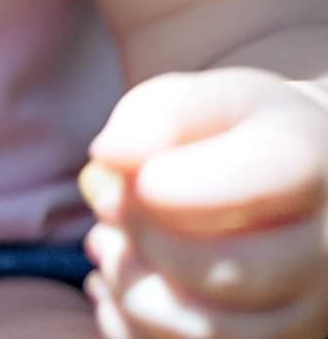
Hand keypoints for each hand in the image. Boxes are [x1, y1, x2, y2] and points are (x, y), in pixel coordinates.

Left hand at [80, 69, 327, 338]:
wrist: (312, 181)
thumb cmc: (247, 130)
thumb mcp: (214, 96)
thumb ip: (163, 114)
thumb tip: (107, 156)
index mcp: (310, 163)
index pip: (245, 187)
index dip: (165, 186)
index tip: (114, 170)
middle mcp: (325, 248)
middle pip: (225, 271)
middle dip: (143, 240)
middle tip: (105, 205)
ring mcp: (312, 311)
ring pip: (212, 332)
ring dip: (135, 291)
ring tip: (106, 245)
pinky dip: (139, 328)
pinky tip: (119, 284)